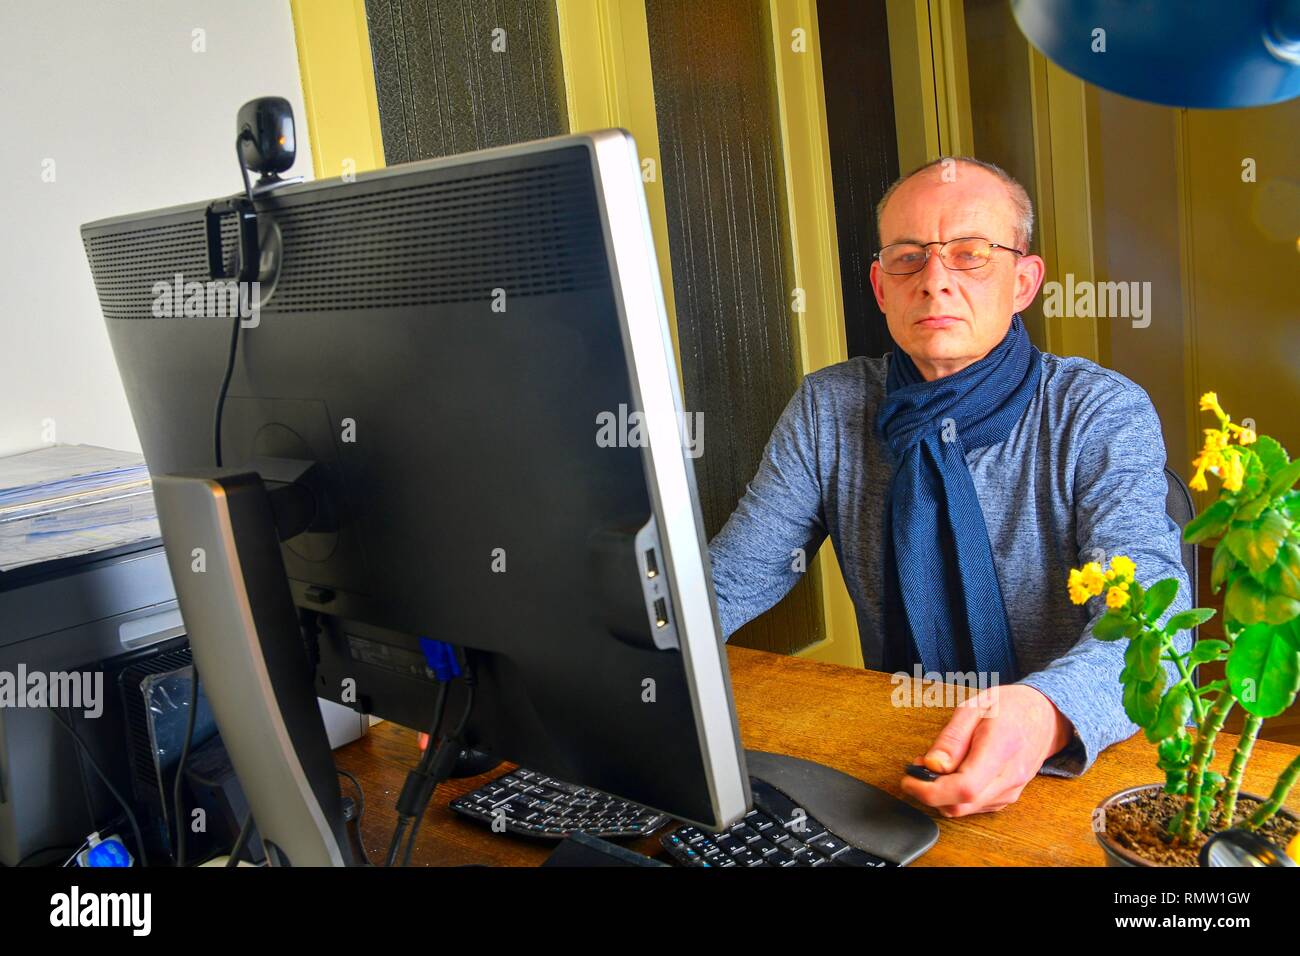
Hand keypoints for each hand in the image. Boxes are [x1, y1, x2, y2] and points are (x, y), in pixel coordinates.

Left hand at [898, 684, 1073, 816]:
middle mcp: (1009, 777)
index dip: (930, 790)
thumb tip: (932, 765)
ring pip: (965, 809)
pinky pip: (975, 806)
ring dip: (942, 794)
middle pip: (960, 805)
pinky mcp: (1008, 797)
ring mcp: (1011, 791)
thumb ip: (951, 739)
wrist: (1045, 716)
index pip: (964, 788)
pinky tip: (954, 773)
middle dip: (929, 792)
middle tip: (918, 767)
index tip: (909, 779)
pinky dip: (956, 795)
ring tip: (937, 765)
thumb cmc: (1010, 706)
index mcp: (1000, 749)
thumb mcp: (974, 708)